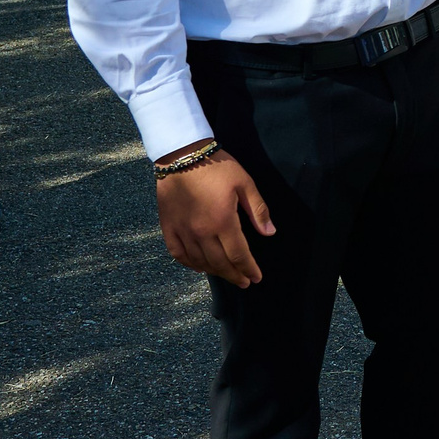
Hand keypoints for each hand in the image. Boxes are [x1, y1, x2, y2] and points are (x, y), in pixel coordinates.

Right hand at [156, 153, 272, 287]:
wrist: (182, 155)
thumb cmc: (217, 167)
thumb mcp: (244, 183)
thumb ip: (258, 210)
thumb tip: (269, 232)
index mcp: (222, 221)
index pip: (239, 255)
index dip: (248, 269)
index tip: (256, 278)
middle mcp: (201, 232)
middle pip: (220, 263)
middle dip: (234, 275)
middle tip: (244, 283)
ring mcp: (183, 231)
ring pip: (200, 262)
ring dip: (215, 272)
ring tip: (227, 275)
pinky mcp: (168, 227)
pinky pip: (178, 254)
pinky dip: (190, 264)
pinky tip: (200, 267)